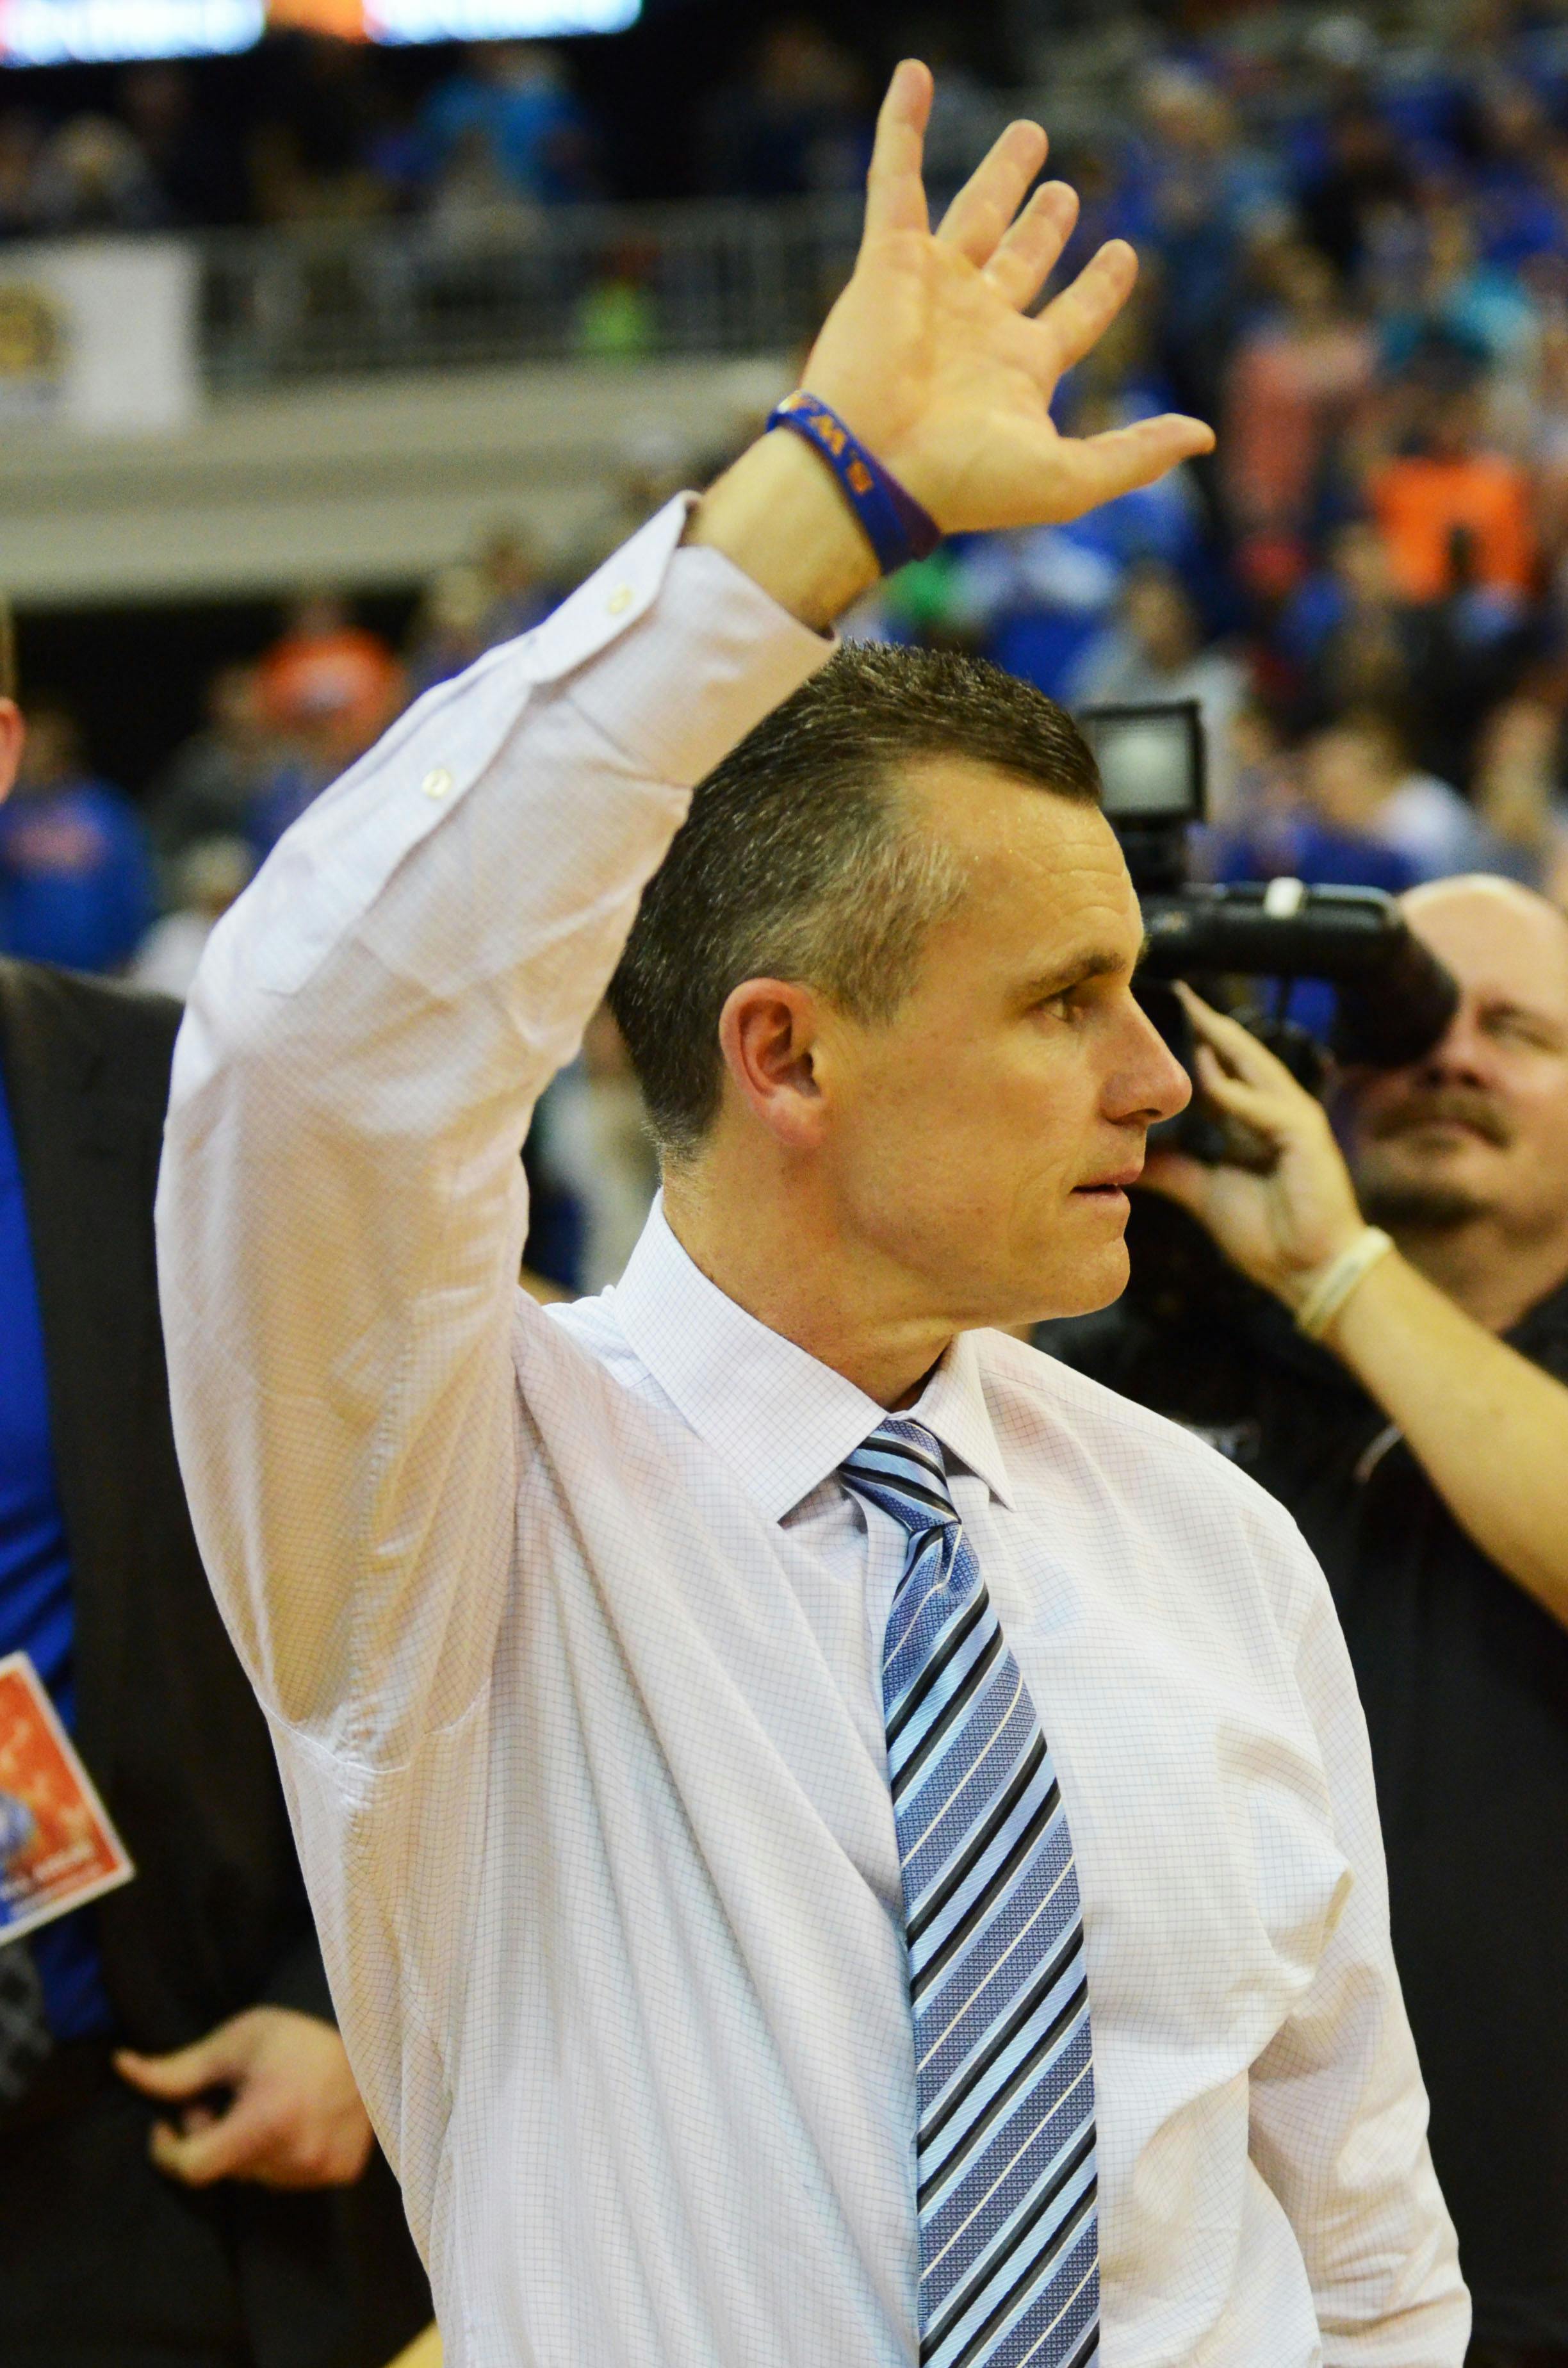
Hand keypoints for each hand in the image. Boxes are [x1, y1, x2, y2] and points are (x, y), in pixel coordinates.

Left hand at [115, 2006, 374, 2189]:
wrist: (370, 2032)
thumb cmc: (295, 2033)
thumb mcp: (233, 2044)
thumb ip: (177, 2069)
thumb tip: (121, 2066)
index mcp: (264, 2124)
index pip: (192, 2167)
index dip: (168, 2149)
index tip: (167, 2123)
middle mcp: (294, 2157)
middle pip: (224, 2168)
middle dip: (212, 2136)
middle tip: (225, 2097)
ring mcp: (321, 2169)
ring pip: (256, 2176)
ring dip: (247, 2148)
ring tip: (264, 2103)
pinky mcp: (341, 2172)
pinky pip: (291, 2177)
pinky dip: (281, 2154)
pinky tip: (296, 2116)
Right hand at [804, 61, 1213, 534]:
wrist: (873, 471)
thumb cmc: (964, 482)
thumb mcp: (1070, 479)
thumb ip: (1136, 454)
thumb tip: (1205, 437)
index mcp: (1019, 370)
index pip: (1072, 317)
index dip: (1101, 287)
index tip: (1125, 253)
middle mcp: (978, 325)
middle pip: (1022, 260)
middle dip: (1045, 225)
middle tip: (1066, 191)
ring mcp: (933, 290)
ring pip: (974, 213)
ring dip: (1000, 174)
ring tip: (1030, 132)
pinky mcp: (888, 262)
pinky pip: (895, 180)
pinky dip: (902, 126)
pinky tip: (917, 77)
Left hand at [1141, 986, 1366, 1309]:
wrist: (1309, 1271)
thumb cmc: (1268, 1235)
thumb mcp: (1205, 1193)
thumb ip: (1174, 1172)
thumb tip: (1131, 1160)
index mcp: (1253, 1122)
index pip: (1222, 1071)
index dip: (1195, 1046)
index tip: (1158, 1020)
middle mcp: (1276, 1111)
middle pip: (1240, 1057)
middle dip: (1210, 1026)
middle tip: (1178, 991)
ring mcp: (1294, 1119)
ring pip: (1255, 1068)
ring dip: (1225, 1040)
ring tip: (1194, 1009)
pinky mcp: (1305, 1136)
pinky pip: (1264, 1108)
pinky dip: (1235, 1094)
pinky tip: (1207, 1078)